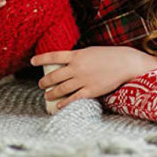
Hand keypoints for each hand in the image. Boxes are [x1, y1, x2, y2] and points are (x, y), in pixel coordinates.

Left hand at [31, 46, 156, 108]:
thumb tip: (65, 63)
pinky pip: (73, 99)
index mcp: (77, 55)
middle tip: (41, 84)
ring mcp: (83, 80)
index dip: (41, 58)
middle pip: (54, 76)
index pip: (54, 56)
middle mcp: (77, 67)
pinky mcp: (90, 91)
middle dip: (45, 81)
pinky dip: (64, 103)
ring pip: (61, 89)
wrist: (124, 63)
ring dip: (51, 93)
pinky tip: (59, 105)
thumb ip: (77, 57)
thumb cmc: (108, 55)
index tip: (32, 61)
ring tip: (47, 95)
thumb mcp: (90, 51)